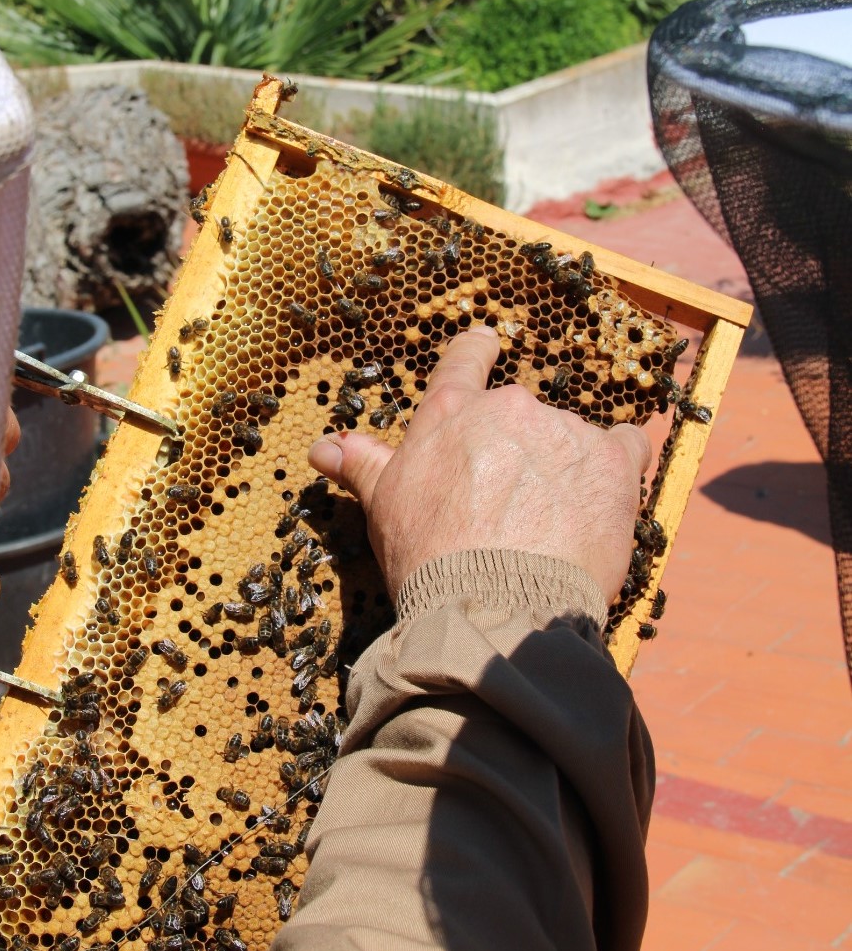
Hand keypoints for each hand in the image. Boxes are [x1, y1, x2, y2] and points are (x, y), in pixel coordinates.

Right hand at [309, 327, 649, 604]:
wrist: (496, 606)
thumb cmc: (430, 557)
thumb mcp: (384, 506)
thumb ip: (363, 465)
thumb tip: (322, 447)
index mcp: (452, 413)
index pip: (465, 359)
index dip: (479, 351)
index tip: (490, 344)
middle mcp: (510, 408)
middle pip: (521, 415)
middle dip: (519, 451)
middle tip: (510, 506)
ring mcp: (564, 432)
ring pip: (570, 439)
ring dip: (564, 469)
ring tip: (551, 526)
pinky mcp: (612, 462)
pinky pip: (628, 449)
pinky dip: (618, 471)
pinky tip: (602, 504)